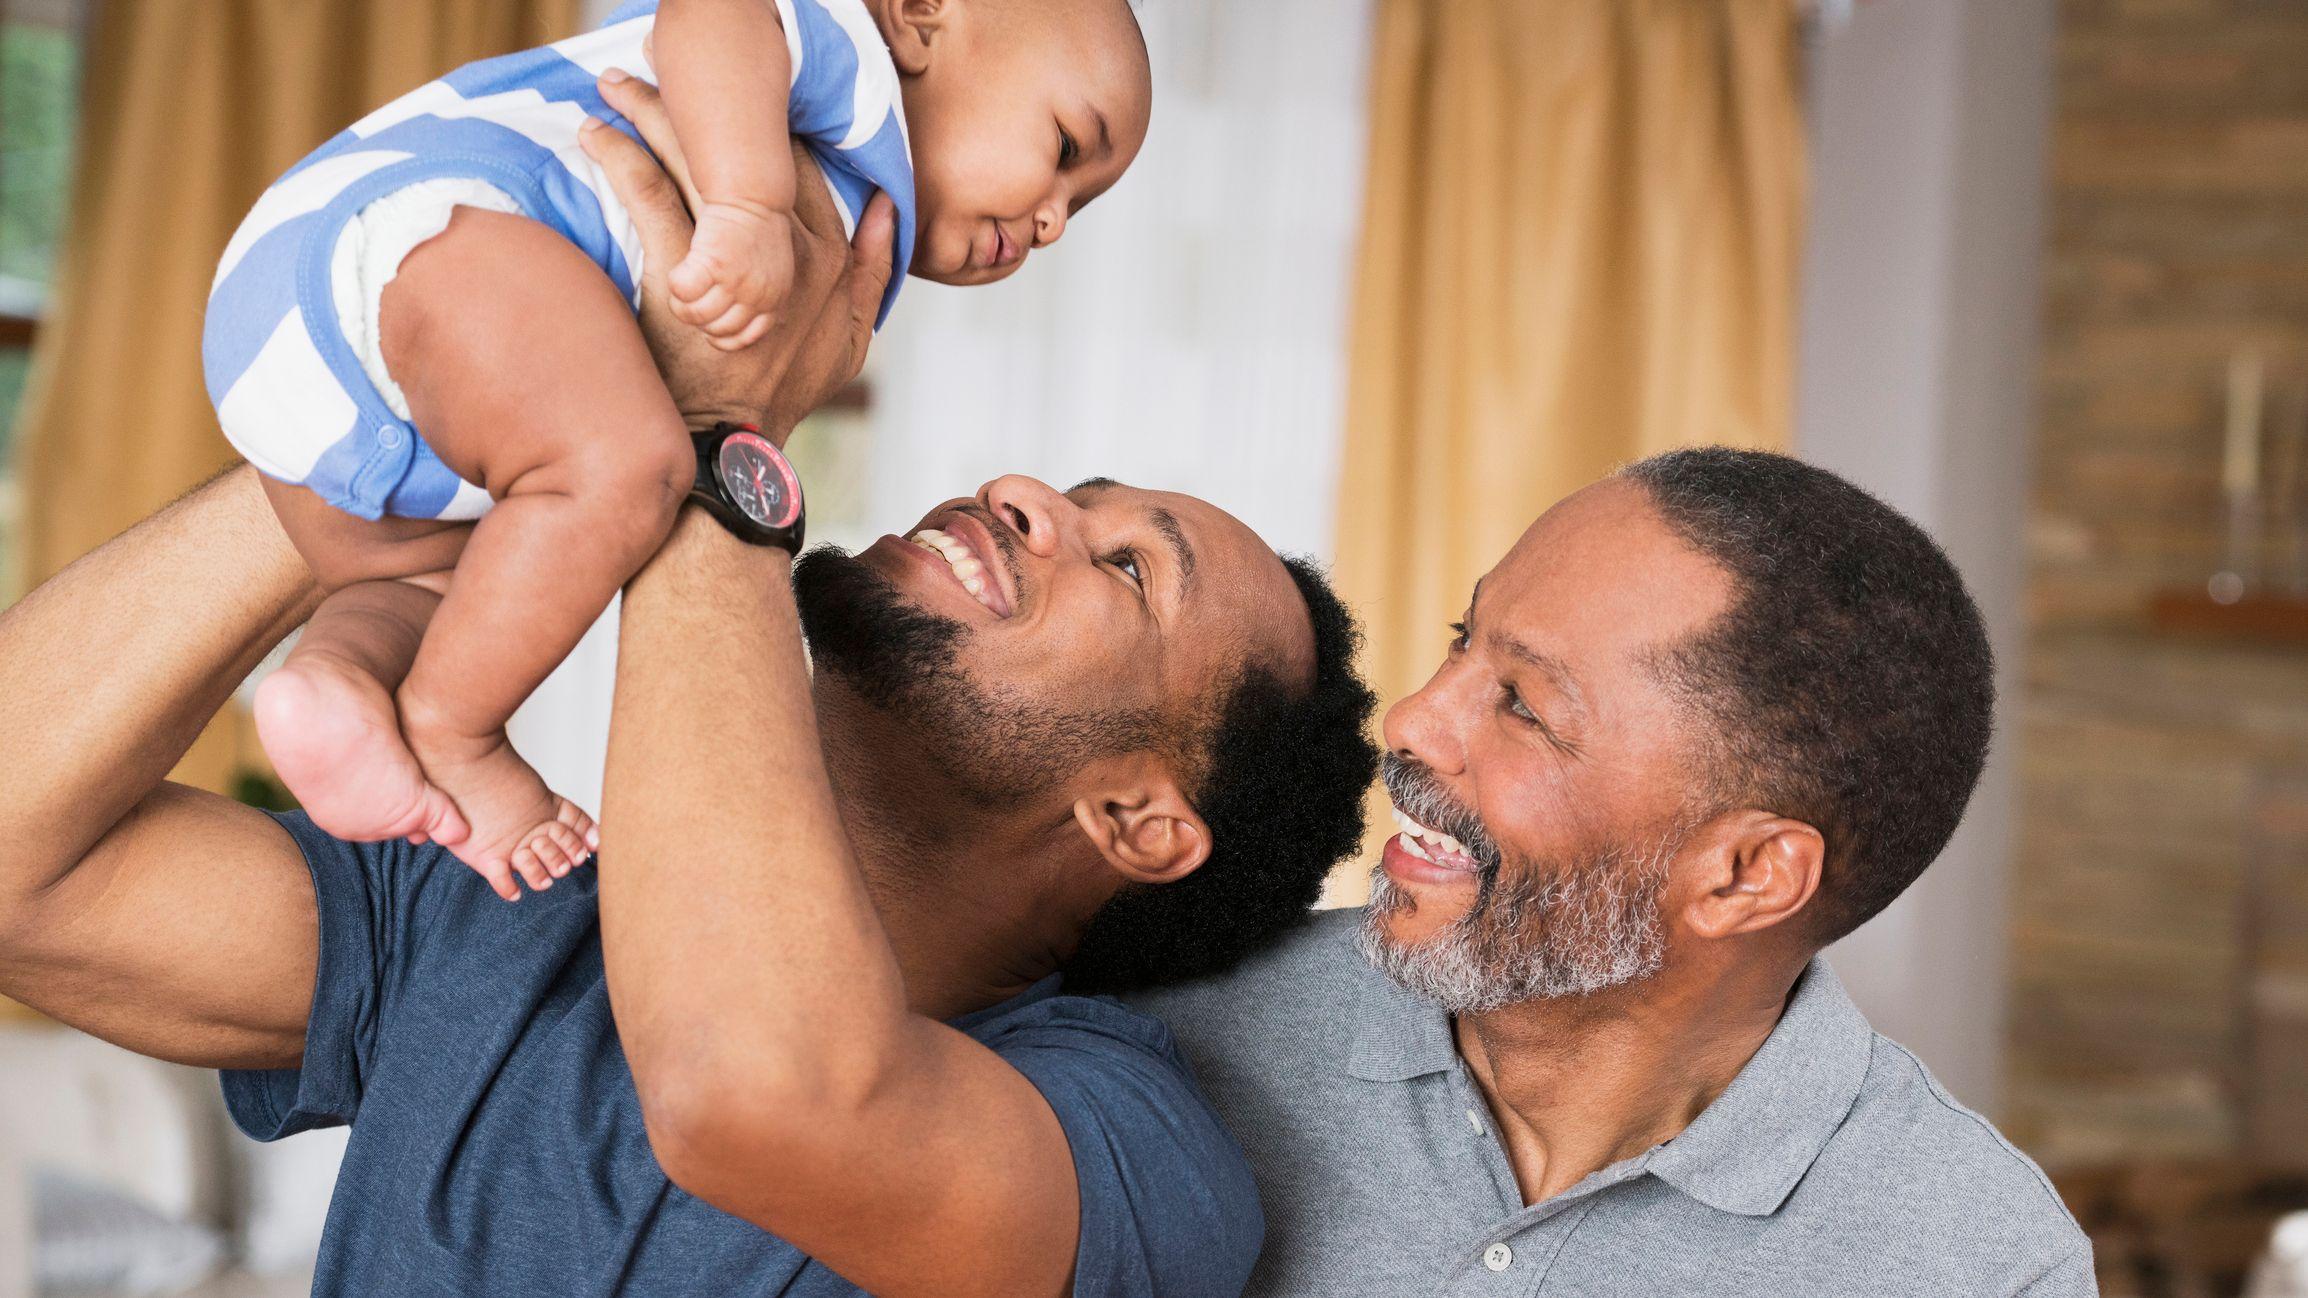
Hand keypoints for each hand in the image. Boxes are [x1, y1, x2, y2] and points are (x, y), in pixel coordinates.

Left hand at [582, 71, 894, 442]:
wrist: (734, 442)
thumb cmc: (787, 394)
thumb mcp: (854, 339)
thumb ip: (873, 270)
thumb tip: (885, 209)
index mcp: (828, 255)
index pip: (798, 165)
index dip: (764, 127)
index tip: (736, 105)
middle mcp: (787, 248)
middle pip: (743, 153)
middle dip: (701, 104)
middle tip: (661, 69)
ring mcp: (735, 258)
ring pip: (693, 161)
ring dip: (652, 113)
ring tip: (618, 87)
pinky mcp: (680, 271)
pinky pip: (648, 194)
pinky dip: (620, 157)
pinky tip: (596, 135)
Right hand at [670, 200, 794, 350]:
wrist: (754, 194)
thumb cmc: (756, 228)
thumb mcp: (769, 270)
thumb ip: (756, 295)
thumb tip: (724, 321)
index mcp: (775, 300)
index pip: (744, 338)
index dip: (720, 337)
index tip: (706, 326)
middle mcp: (759, 296)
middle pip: (716, 329)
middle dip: (697, 318)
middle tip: (689, 299)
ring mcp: (738, 283)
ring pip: (696, 314)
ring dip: (681, 303)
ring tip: (680, 286)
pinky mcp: (715, 265)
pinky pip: (682, 291)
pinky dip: (675, 284)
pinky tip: (679, 270)